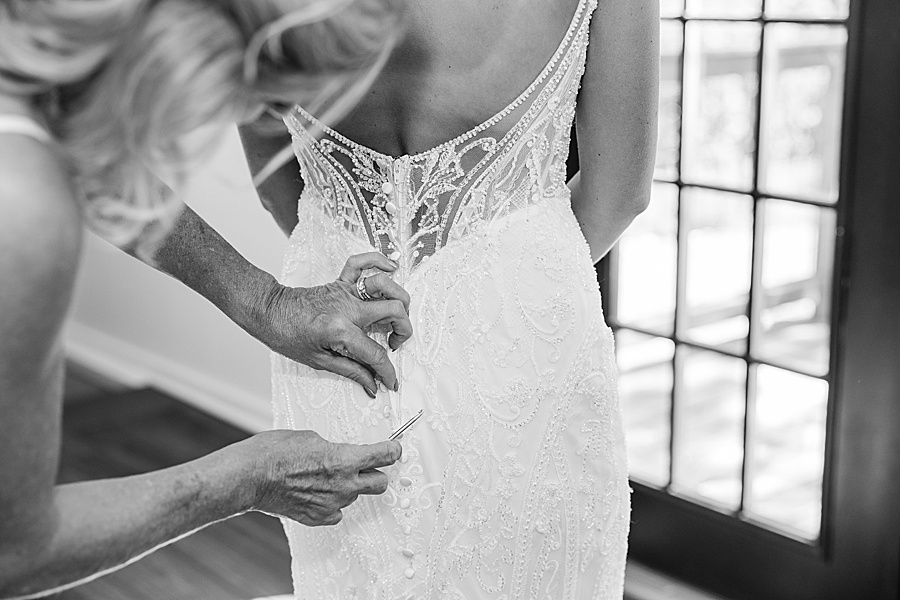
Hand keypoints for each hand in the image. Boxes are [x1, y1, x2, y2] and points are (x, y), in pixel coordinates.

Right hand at [249, 430, 401, 525]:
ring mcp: (332, 504)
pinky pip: (336, 511)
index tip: (394, 449)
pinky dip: (331, 503)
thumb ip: (334, 449)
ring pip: (354, 496)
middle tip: (367, 466)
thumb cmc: (276, 452)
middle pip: (380, 483)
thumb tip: (341, 454)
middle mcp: (344, 485)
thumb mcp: (312, 438)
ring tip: (324, 477)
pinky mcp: (318, 518)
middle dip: (377, 473)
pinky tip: (316, 492)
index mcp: (345, 459)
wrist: (251, 476)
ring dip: (348, 487)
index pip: (385, 456)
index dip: (392, 450)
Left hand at [258, 252, 411, 396]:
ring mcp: (345, 292)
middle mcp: (348, 308)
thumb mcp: (319, 361)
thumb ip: (351, 371)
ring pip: (386, 285)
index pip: (376, 354)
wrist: (268, 311)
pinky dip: (378, 261)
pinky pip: (361, 262)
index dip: (387, 372)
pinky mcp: (340, 282)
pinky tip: (391, 268)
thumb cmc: (286, 335)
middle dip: (403, 332)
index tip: (390, 381)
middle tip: (394, 344)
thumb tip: (371, 384)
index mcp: (341, 331)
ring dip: (399, 298)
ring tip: (397, 315)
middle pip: (393, 312)